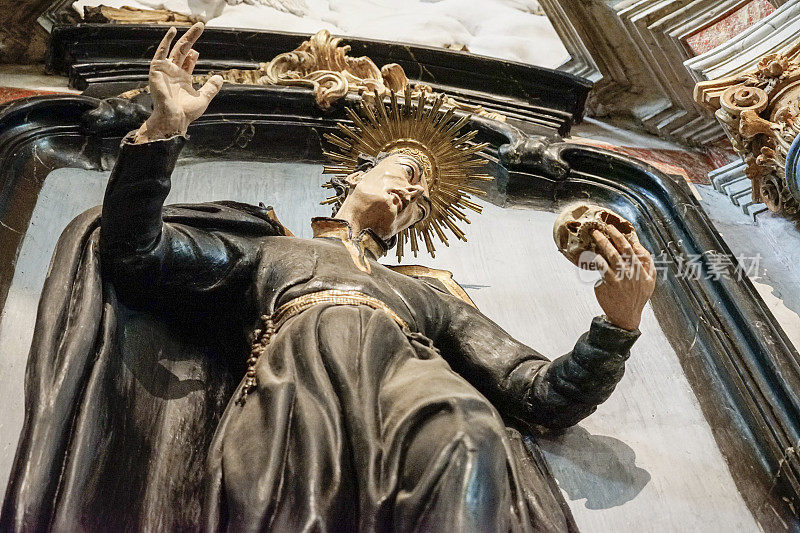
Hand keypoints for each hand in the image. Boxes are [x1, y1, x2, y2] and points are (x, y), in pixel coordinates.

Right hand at [134, 22, 223, 142]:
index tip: (198, 51)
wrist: (173, 119)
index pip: (189, 61)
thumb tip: (220, 77)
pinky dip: (166, 41)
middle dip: (192, 38)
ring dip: (185, 37)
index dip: (194, 54)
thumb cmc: (186, 112)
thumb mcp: (203, 98)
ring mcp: (165, 70)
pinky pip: (161, 52)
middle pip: (184, 50)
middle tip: (201, 25)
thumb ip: (211, 87)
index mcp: (182, 78)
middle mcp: (173, 72)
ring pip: (176, 48)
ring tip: (197, 26)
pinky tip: (173, 31)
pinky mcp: (157, 69)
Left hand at [591, 226, 655, 330]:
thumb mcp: (650, 280)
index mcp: (640, 269)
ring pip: (610, 257)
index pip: (630, 248)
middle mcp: (630, 272)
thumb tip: (639, 245)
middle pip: (619, 249)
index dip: (620, 236)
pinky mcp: (608, 285)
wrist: (626, 316)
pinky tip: (592, 254)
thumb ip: (647, 262)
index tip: (612, 228)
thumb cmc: (637, 296)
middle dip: (609, 236)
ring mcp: (619, 279)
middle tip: (600, 227)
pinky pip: (601, 268)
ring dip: (602, 244)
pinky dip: (597, 260)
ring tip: (594, 236)